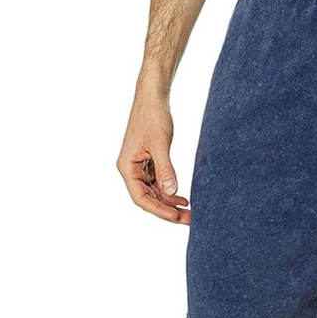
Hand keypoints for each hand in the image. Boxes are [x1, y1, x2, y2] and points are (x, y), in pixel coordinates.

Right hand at [117, 90, 190, 223]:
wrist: (153, 97)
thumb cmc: (153, 116)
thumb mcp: (160, 144)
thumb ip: (165, 169)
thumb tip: (170, 193)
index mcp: (127, 166)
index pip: (141, 198)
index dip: (158, 210)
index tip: (176, 216)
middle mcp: (131, 169)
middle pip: (149, 199)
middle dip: (168, 210)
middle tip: (188, 220)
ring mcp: (140, 167)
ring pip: (155, 193)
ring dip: (171, 204)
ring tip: (190, 213)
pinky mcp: (149, 163)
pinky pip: (159, 184)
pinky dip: (170, 192)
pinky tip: (183, 199)